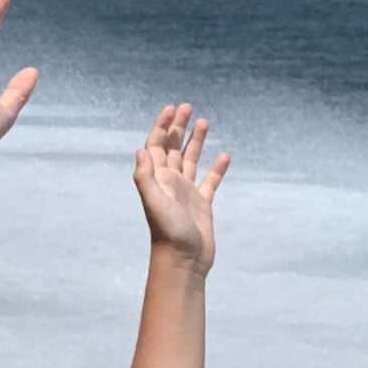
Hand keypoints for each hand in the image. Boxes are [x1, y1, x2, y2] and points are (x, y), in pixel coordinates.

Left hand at [134, 103, 229, 272]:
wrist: (183, 261)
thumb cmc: (168, 233)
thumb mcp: (154, 202)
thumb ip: (145, 176)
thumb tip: (141, 148)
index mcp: (157, 179)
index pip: (157, 145)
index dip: (162, 126)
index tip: (172, 108)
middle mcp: (170, 182)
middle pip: (173, 147)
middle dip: (178, 127)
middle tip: (187, 106)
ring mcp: (186, 193)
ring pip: (190, 160)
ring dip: (195, 141)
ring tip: (204, 121)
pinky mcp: (202, 204)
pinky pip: (210, 181)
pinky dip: (217, 168)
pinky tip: (225, 156)